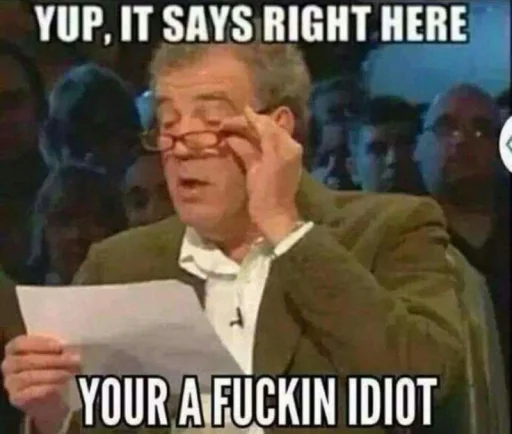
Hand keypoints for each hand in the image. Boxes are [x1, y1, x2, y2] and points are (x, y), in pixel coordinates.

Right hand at [2, 335, 80, 433]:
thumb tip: (71, 346)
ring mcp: (10, 383)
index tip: (61, 346)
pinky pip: (29, 393)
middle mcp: (8, 365)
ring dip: (52, 374)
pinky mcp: (16, 398)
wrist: (50, 394)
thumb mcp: (54, 353)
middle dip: (53, 360)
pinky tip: (60, 386)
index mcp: (14, 348)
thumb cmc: (52, 366)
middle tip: (74, 359)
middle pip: (26, 360)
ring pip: (28, 377)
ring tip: (70, 373)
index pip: (20, 343)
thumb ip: (57, 348)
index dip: (40, 344)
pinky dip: (46, 388)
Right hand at [220, 107, 301, 243]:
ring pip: (262, 136)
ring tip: (227, 130)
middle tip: (223, 124)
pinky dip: (249, 142)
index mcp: (285, 146)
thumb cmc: (266, 195)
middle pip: (264, 128)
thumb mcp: (256, 170)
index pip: (265, 123)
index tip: (227, 117)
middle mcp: (286, 146)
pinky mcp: (277, 163)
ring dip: (245, 131)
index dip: (246, 119)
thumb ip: (247, 148)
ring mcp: (282, 155)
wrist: (275, 218)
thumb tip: (232, 135)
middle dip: (244, 124)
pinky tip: (235, 141)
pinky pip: (262, 146)